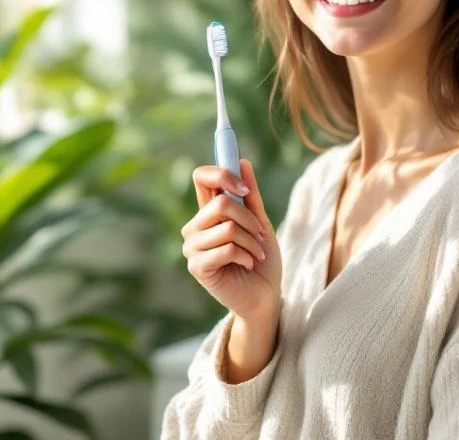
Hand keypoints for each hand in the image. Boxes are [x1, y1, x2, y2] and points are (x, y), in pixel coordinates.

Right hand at [181, 159, 281, 323]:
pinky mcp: (197, 266)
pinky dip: (246, 255)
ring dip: (251, 241)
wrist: (265, 296)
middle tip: (261, 235)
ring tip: (254, 254)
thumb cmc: (262, 260)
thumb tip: (243, 161)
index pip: (201, 177)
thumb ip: (250, 195)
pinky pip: (227, 248)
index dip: (222, 173)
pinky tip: (247, 265)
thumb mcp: (261, 222)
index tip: (244, 188)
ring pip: (227, 227)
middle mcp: (195, 226)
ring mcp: (193, 247)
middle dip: (250, 219)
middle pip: (220, 202)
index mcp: (208, 212)